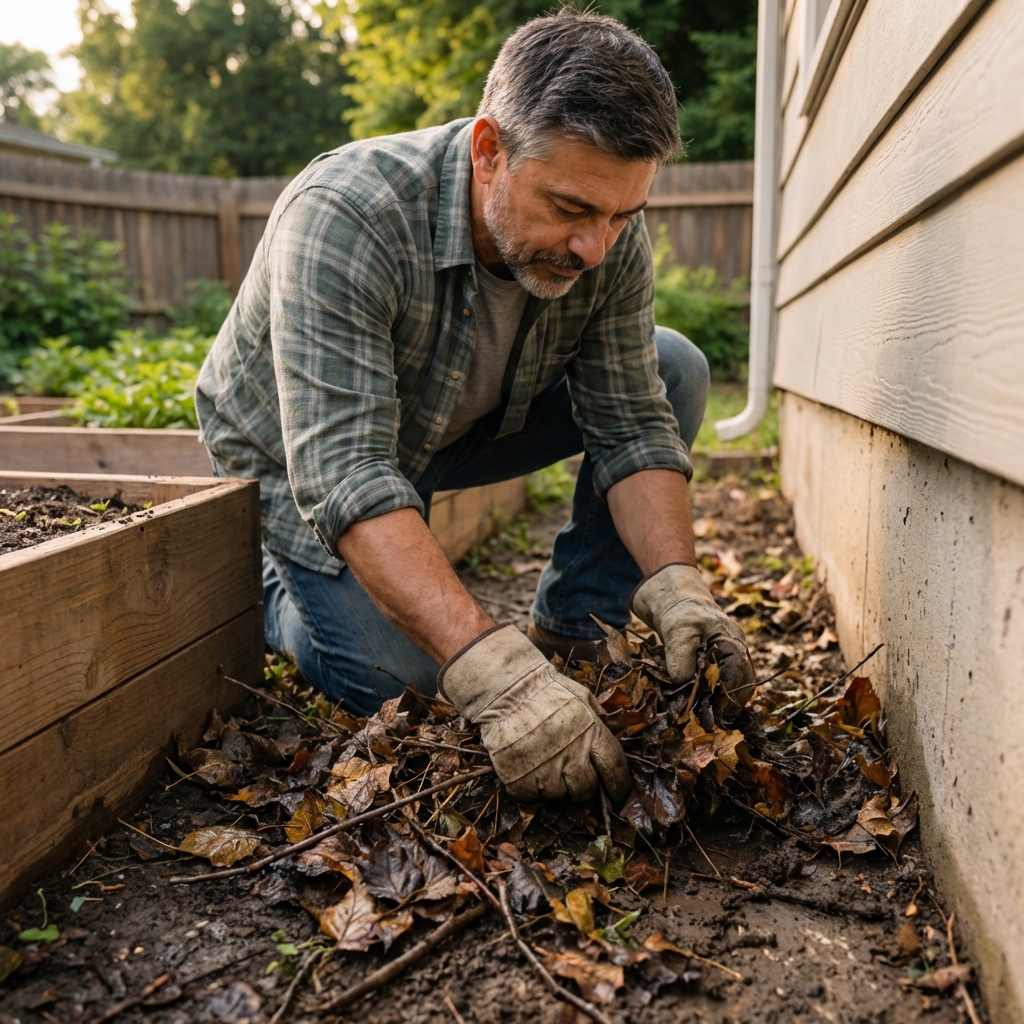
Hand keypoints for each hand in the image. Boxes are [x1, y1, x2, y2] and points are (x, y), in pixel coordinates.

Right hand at [438, 623, 630, 803]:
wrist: (505, 689)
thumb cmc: (544, 689)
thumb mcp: (580, 695)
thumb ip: (598, 717)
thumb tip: (613, 730)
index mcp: (591, 733)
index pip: (614, 768)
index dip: (618, 785)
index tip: (616, 793)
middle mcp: (572, 755)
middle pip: (585, 790)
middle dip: (582, 786)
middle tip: (570, 774)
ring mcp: (545, 769)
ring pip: (557, 795)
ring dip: (553, 785)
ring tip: (543, 764)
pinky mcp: (519, 779)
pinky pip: (531, 797)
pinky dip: (530, 789)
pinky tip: (527, 770)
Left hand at [632, 563, 755, 708]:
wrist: (672, 596)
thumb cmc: (679, 610)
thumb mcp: (677, 630)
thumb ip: (680, 656)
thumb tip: (683, 683)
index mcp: (732, 642)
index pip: (739, 676)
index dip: (728, 698)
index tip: (713, 716)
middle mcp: (734, 651)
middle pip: (740, 686)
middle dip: (725, 705)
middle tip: (706, 721)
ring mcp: (727, 658)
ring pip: (731, 688)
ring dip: (717, 702)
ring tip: (700, 715)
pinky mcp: (714, 663)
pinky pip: (719, 685)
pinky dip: (710, 695)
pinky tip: (696, 704)